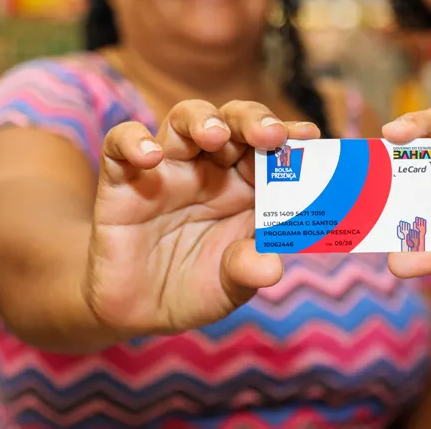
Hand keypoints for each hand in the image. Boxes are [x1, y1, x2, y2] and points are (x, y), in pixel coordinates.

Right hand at [84, 100, 320, 336]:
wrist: (136, 311)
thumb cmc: (194, 286)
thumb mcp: (228, 286)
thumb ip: (246, 270)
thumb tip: (271, 267)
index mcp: (244, 185)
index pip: (269, 148)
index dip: (289, 137)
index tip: (310, 136)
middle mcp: (208, 167)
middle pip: (231, 121)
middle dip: (252, 120)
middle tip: (270, 135)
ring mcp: (166, 169)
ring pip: (182, 121)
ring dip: (202, 120)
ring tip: (215, 135)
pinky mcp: (122, 180)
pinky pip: (120, 144)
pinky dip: (132, 141)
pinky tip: (150, 157)